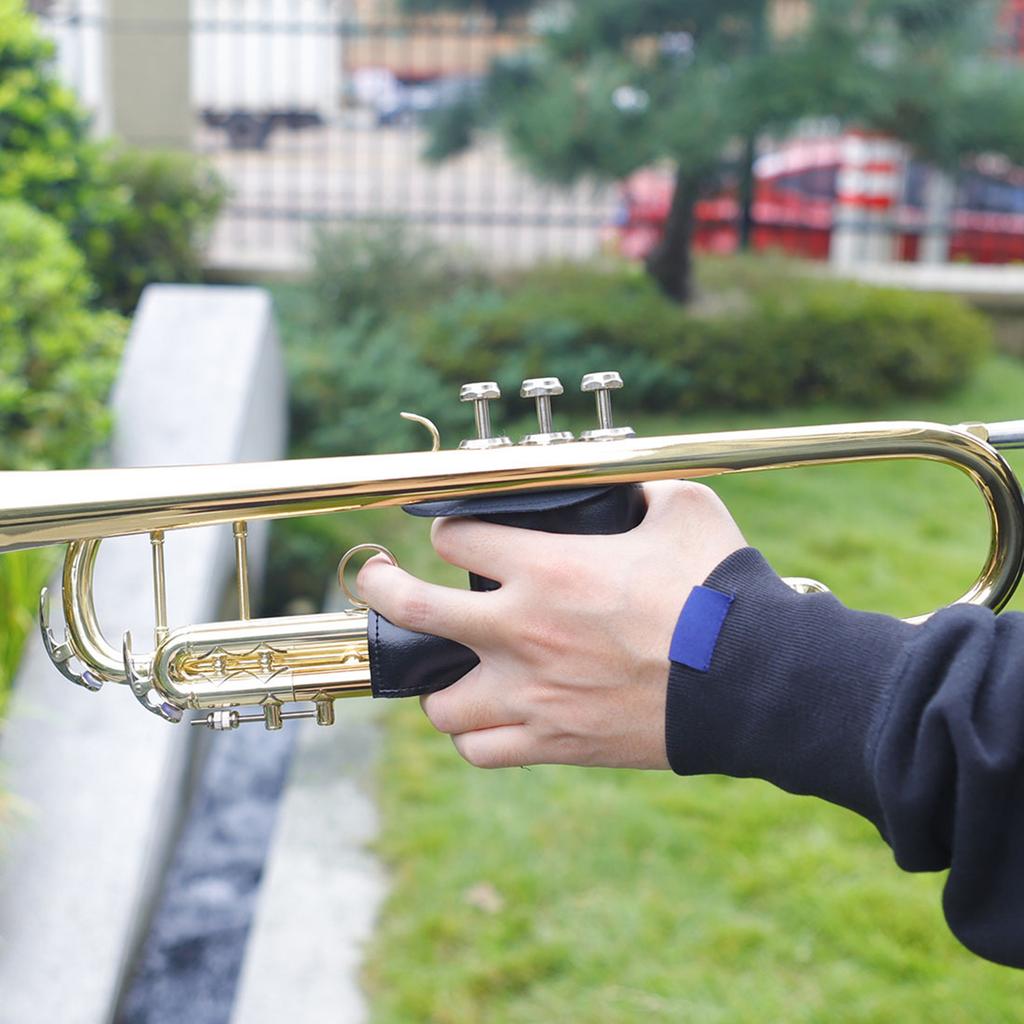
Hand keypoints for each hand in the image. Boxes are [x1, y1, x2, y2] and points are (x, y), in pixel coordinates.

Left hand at [357, 481, 745, 769]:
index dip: (451, 528)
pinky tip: (487, 720)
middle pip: (412, 609)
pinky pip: (482, 752)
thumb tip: (626, 484)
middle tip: (377, 578)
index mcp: (546, 567)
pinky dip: (474, 737)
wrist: (753, 681)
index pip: (456, 537)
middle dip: (382, 587)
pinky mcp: (554, 742)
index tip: (458, 532)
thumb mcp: (685, 510)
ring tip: (451, 671)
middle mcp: (522, 630)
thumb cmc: (720, 592)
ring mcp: (532, 693)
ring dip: (437, 683)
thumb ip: (641, 490)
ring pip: (438, 701)